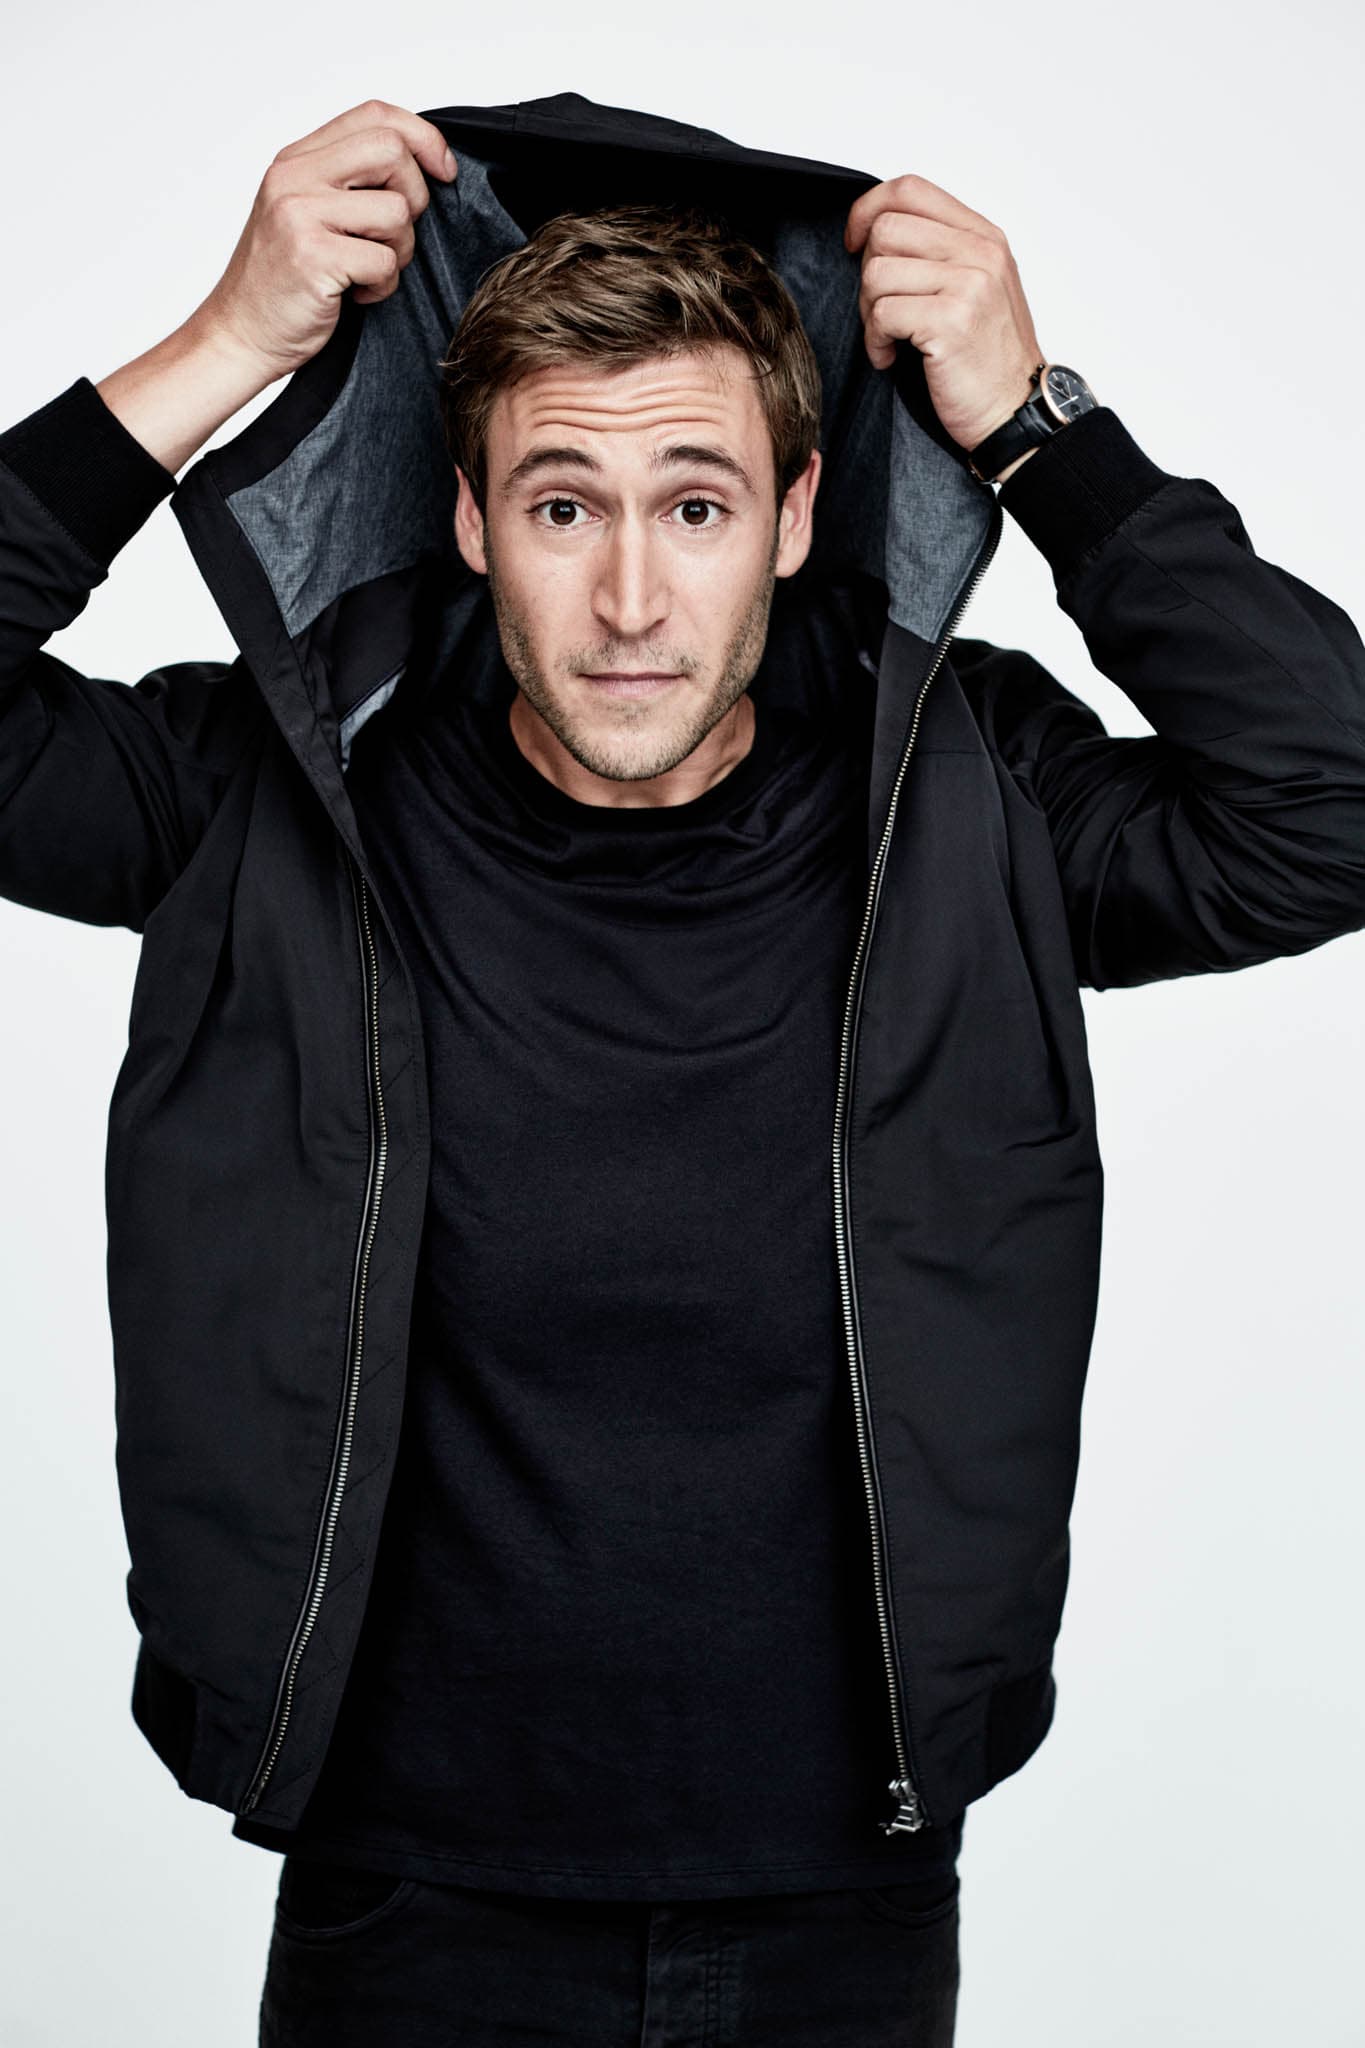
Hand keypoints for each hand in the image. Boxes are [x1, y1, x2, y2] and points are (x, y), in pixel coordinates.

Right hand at [191, 99, 457, 384]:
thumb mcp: (308, 214)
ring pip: (397, 210)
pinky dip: (383, 286)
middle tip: (395, 235)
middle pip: (391, 151)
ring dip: (400, 250)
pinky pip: (384, 261)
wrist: (240, 334)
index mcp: (297, 159)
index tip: (443, 171)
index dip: (422, 137)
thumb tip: (422, 166)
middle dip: (416, 196)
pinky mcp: (311, 256)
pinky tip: (356, 295)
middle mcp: (294, 177)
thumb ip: (348, 182)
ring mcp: (299, 214)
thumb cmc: (282, 283)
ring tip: (368, 271)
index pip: (373, 116)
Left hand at [844, 173, 1045, 458]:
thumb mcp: (976, 290)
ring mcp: (969, 284)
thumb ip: (940, 254)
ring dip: (869, 313)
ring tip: (889, 339)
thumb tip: (878, 233)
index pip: (910, 189)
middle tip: (881, 311)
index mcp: (984, 236)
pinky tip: (891, 357)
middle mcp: (980, 252)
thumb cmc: (989, 361)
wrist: (1016, 413)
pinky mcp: (951, 321)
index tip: (855, 244)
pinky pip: (883, 313)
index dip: (868, 210)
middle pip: (887, 229)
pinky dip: (875, 341)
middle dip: (867, 273)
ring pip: (877, 272)